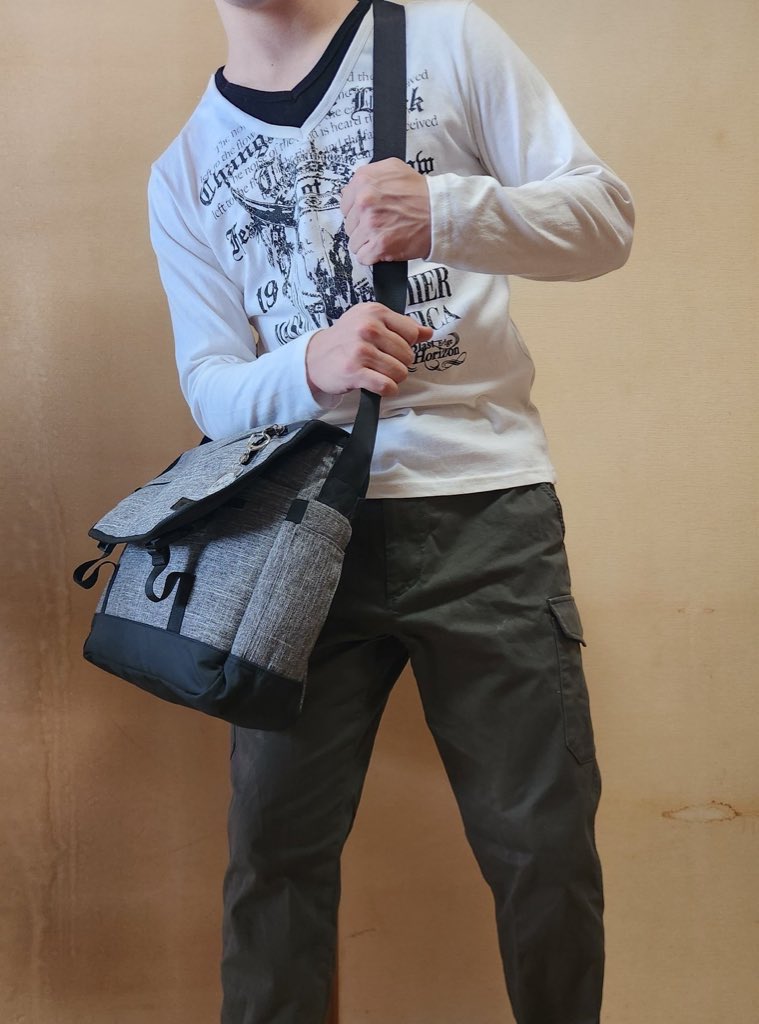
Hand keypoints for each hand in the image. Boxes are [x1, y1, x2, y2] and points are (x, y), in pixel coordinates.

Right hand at [306, 302, 432, 397]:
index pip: (412, 333)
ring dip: (393, 378)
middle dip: (399, 363)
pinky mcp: (354, 371)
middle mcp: (368, 328)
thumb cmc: (346, 340)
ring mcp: (361, 350)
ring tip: (378, 373)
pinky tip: (376, 385)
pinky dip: (386, 389)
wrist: (314, 358)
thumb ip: (401, 326)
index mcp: (375, 312)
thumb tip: (428, 332)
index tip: (391, 347)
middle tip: (382, 362)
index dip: (406, 344)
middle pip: (408, 355)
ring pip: (400, 372)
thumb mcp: (371, 322)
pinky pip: (387, 386)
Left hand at [340, 158, 431, 265]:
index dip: (357, 211)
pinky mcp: (379, 245)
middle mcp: (364, 201)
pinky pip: (363, 257)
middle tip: (381, 225)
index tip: (369, 214)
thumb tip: (351, 190)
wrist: (440, 213)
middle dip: (362, 227)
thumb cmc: (420, 193)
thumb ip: (369, 176)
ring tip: (384, 237)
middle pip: (349, 224)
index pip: (345, 203)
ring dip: (367, 243)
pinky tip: (384, 248)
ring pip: (354, 242)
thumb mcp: (393, 169)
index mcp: (365, 180)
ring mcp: (371, 224)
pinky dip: (372, 257)